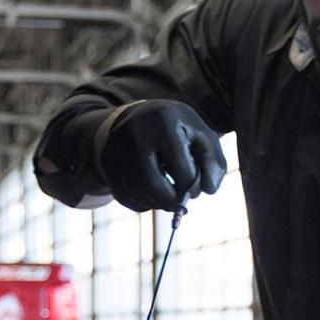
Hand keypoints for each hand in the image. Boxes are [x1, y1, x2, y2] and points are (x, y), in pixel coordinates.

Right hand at [94, 100, 224, 211]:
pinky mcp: (106, 162)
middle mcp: (137, 134)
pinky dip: (141, 203)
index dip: (193, 186)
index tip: (194, 184)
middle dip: (172, 201)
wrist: (137, 115)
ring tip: (166, 194)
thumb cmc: (177, 130)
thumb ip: (213, 162)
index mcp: (166, 123)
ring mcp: (117, 148)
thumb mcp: (201, 137)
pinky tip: (150, 195)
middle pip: (154, 186)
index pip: (182, 171)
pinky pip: (123, 197)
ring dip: (157, 203)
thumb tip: (209, 189)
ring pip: (138, 194)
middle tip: (179, 202)